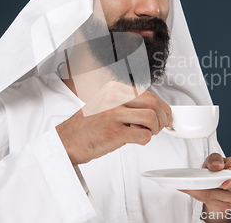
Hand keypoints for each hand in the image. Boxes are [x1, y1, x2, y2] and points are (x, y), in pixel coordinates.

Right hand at [55, 81, 171, 165]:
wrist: (65, 142)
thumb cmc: (86, 126)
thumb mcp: (105, 105)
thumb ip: (127, 104)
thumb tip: (154, 110)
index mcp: (113, 89)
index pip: (148, 93)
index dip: (162, 106)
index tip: (165, 115)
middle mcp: (113, 98)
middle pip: (153, 103)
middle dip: (163, 117)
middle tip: (160, 126)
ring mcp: (113, 114)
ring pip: (151, 118)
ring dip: (155, 129)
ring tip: (147, 133)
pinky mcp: (114, 132)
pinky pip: (143, 135)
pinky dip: (145, 140)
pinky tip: (136, 140)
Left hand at [180, 153, 230, 221]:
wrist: (221, 182)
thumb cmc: (221, 168)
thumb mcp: (216, 158)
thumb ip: (215, 159)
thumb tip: (216, 166)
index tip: (224, 186)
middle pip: (220, 187)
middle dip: (204, 184)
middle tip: (190, 182)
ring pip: (210, 195)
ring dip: (195, 190)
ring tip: (186, 184)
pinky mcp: (225, 208)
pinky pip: (207, 202)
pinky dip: (196, 195)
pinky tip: (190, 190)